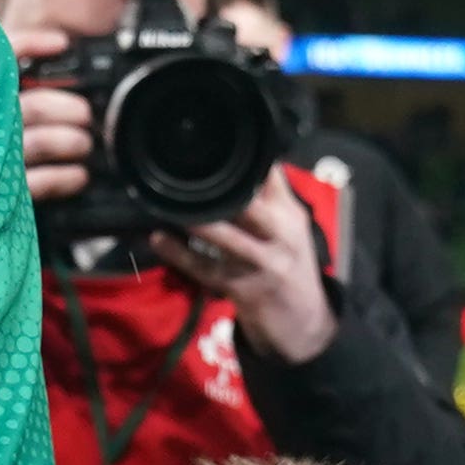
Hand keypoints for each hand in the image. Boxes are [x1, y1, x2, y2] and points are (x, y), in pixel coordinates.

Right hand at [3, 24, 94, 204]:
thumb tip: (49, 50)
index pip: (3, 57)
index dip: (34, 46)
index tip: (62, 44)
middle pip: (37, 106)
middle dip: (70, 109)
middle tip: (83, 114)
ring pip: (41, 142)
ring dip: (71, 141)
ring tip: (82, 143)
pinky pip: (39, 183)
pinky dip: (64, 178)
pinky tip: (78, 176)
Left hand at [151, 174, 335, 362]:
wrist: (304, 321)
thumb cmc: (289, 264)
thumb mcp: (289, 227)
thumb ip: (269, 196)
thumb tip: (241, 158)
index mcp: (290, 214)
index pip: (269, 176)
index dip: (244, 159)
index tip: (215, 144)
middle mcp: (280, 235)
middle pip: (250, 206)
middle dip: (222, 191)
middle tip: (187, 174)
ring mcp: (262, 264)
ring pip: (227, 238)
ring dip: (198, 222)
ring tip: (170, 206)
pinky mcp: (243, 288)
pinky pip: (205, 269)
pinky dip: (179, 255)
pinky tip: (160, 240)